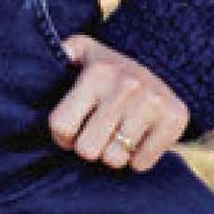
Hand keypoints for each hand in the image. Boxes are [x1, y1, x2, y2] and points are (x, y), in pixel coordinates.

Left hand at [47, 34, 189, 170]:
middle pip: (87, 149)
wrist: (164, 63)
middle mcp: (126, 86)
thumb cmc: (108, 67)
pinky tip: (136, 140)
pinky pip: (141, 163)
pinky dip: (136, 158)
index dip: (61, 137)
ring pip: (115, 159)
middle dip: (87, 147)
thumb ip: (57, 55)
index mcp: (97, 73)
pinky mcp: (174, 119)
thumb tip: (39, 58)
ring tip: (115, 136)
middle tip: (95, 136)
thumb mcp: (80, 50)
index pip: (61, 127)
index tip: (70, 132)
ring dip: (112, 154)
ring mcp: (153, 103)